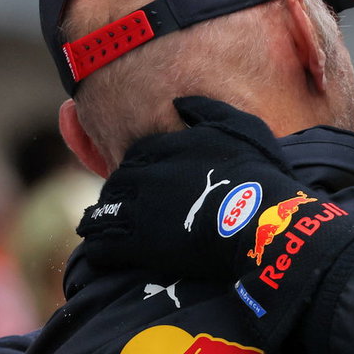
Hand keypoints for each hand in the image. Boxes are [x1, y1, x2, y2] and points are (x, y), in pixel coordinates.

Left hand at [78, 96, 316, 280]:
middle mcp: (142, 175)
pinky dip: (97, 248)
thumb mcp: (239, 125)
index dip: (138, 168)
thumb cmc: (255, 172)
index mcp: (161, 148)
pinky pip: (104, 245)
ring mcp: (138, 210)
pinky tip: (98, 253)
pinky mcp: (138, 243)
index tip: (143, 178)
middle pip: (117, 183)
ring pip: (104, 213)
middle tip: (118, 205)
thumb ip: (205, 108)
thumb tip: (178, 101)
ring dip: (99, 220)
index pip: (136, 155)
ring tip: (96, 228)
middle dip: (116, 193)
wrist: (258, 217)